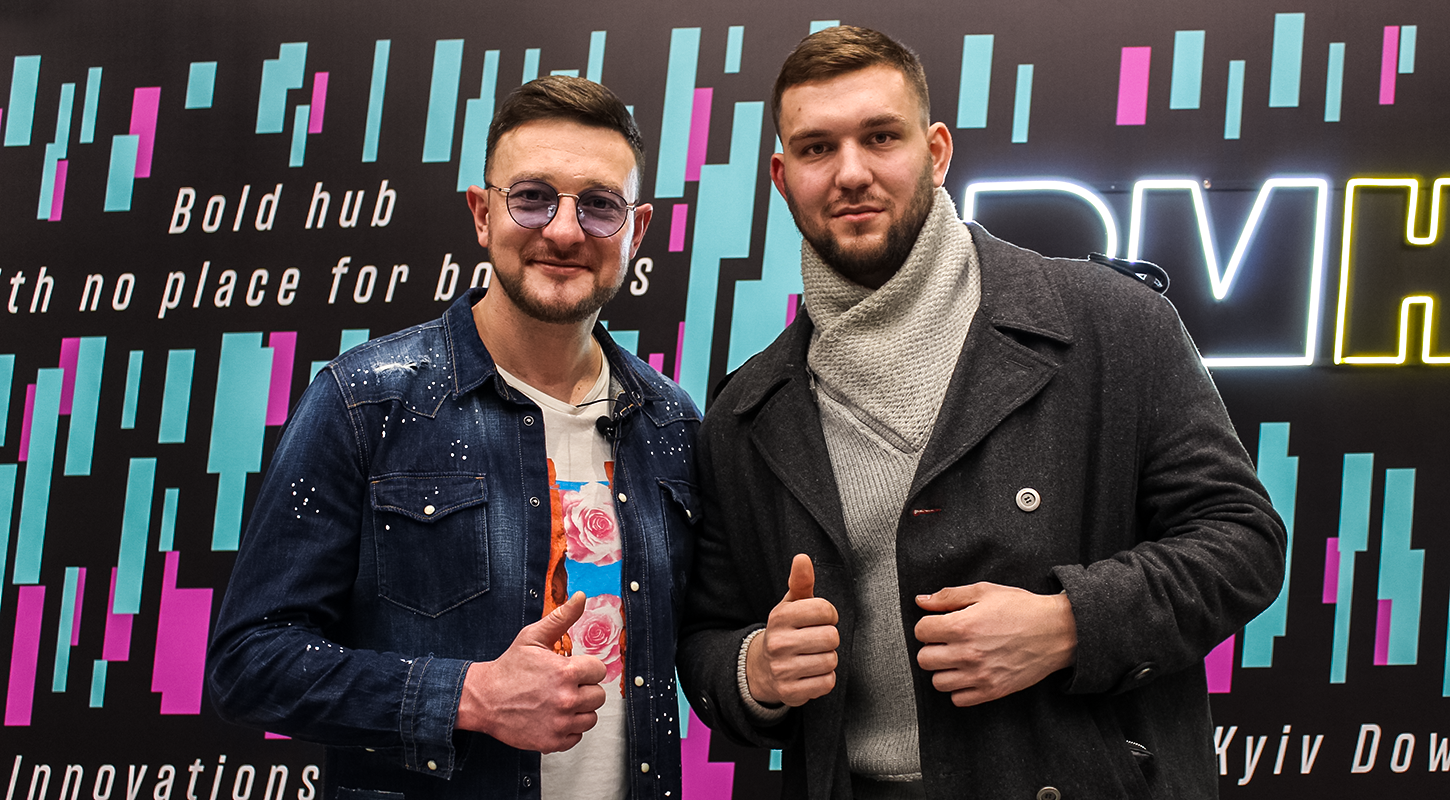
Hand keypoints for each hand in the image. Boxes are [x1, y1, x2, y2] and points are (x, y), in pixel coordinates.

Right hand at [457, 591, 607, 751]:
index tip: (571, 670)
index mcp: (566, 672)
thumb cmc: (508, 668)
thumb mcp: (532, 637)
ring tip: (558, 701)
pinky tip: (553, 716)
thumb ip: (561, 618)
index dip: (585, 668)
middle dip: (584, 689)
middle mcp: (567, 699)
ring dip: (578, 710)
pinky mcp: (553, 741)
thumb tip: (581, 597)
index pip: (599, 671)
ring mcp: (560, 723)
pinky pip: (577, 736)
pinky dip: (568, 728)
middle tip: (563, 686)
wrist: (484, 699)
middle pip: (598, 695)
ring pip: (591, 717)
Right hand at [745, 554, 839, 706]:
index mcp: (780, 616)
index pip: (825, 610)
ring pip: (831, 661)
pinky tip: (811, 674)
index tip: (820, 619)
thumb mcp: (791, 605)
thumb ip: (800, 581)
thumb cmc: (786, 631)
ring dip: (827, 660)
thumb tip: (802, 558)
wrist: (763, 669)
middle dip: (829, 639)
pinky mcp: (790, 692)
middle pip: (831, 637)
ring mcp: (782, 669)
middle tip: (816, 641)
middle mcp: (778, 642)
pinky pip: (826, 683)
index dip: (829, 614)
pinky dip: (824, 679)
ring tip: (813, 657)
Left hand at [913, 583, 1076, 706]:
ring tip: (958, 659)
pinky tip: (969, 674)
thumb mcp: (984, 592)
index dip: (928, 625)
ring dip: (944, 670)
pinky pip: (958, 699)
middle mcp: (967, 653)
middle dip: (932, 647)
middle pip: (924, 659)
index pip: (921, 631)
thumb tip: (921, 601)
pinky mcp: (992, 691)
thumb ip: (949, 597)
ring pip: (938, 682)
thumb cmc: (1022, 609)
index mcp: (962, 626)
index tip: (939, 625)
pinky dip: (960, 689)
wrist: (1057, 631)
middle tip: (947, 642)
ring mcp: (980, 675)